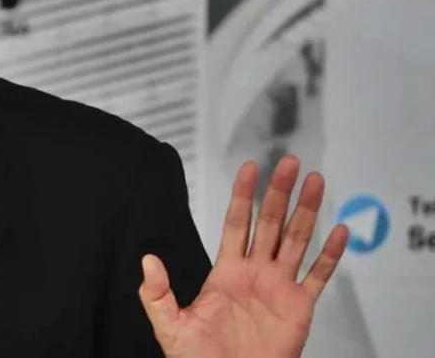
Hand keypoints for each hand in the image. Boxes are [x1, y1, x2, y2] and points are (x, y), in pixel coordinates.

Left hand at [138, 155, 348, 357]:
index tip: (250, 167)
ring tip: (315, 181)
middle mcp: (255, 273)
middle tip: (289, 162)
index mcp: (226, 272)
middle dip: (279, 192)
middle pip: (270, 223)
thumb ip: (156, 293)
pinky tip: (340, 232)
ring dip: (307, 211)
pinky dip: (330, 255)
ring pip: (296, 240)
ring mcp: (279, 288)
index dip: (243, 195)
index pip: (237, 223)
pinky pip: (317, 277)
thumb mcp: (169, 325)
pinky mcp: (299, 308)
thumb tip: (147, 260)